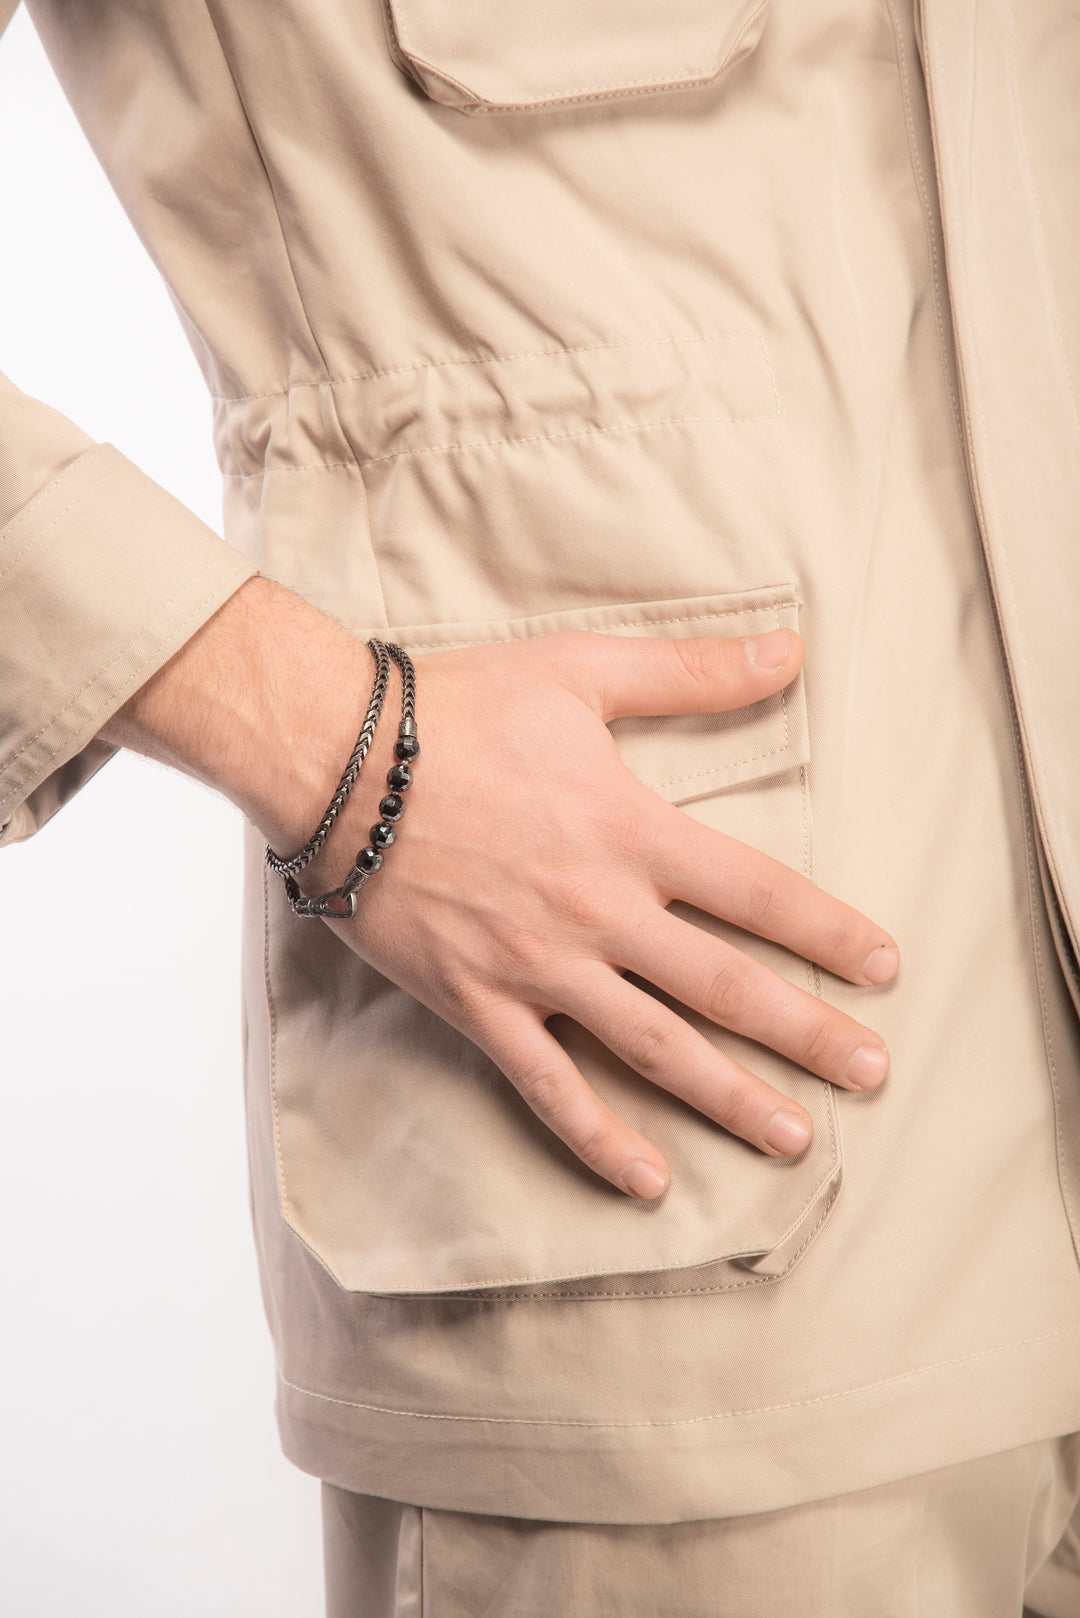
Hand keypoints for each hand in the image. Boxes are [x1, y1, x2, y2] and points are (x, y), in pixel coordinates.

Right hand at [106, 578, 896, 1201]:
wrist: (334, 756)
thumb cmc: (456, 708)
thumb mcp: (581, 671)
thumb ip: (690, 672)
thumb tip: (788, 650)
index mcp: (632, 832)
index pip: (758, 894)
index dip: (828, 933)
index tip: (884, 969)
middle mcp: (599, 912)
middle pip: (725, 988)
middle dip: (807, 1034)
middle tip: (873, 1073)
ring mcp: (538, 967)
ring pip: (655, 1050)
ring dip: (731, 1098)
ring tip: (796, 1137)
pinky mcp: (477, 1003)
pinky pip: (548, 1086)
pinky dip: (598, 1138)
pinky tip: (648, 1180)